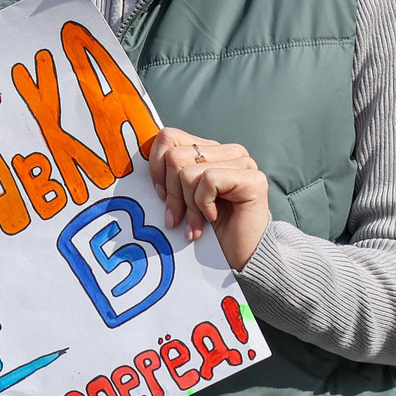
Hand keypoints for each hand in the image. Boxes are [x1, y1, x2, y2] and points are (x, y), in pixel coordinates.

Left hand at [146, 125, 270, 271]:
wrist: (240, 258)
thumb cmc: (208, 230)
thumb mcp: (181, 198)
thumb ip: (169, 176)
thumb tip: (142, 161)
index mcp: (209, 150)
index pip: (168, 137)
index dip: (157, 169)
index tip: (161, 196)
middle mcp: (228, 151)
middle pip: (175, 156)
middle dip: (172, 193)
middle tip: (178, 218)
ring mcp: (243, 163)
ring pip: (189, 171)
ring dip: (188, 204)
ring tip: (196, 224)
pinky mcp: (253, 178)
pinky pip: (208, 180)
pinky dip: (204, 204)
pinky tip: (214, 218)